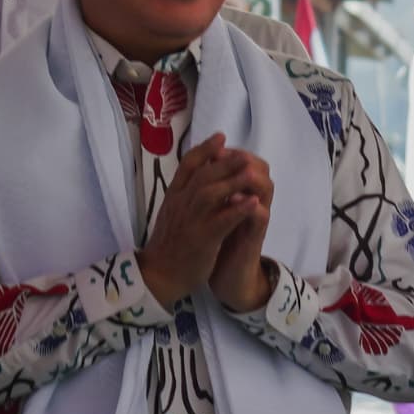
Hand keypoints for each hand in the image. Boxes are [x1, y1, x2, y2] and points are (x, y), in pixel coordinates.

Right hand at [139, 135, 266, 308]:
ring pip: (210, 193)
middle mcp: (180, 204)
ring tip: (252, 172)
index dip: (204, 149)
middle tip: (244, 152)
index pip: (187, 165)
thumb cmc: (169, 245)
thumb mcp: (172, 213)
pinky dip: (238, 210)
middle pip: (202, 175)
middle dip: (224, 161)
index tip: (221, 137)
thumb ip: (184, 195)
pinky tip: (254, 203)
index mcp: (173, 197)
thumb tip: (200, 175)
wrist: (159, 276)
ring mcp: (190, 221)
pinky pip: (221, 221)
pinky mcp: (201, 240)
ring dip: (232, 181)